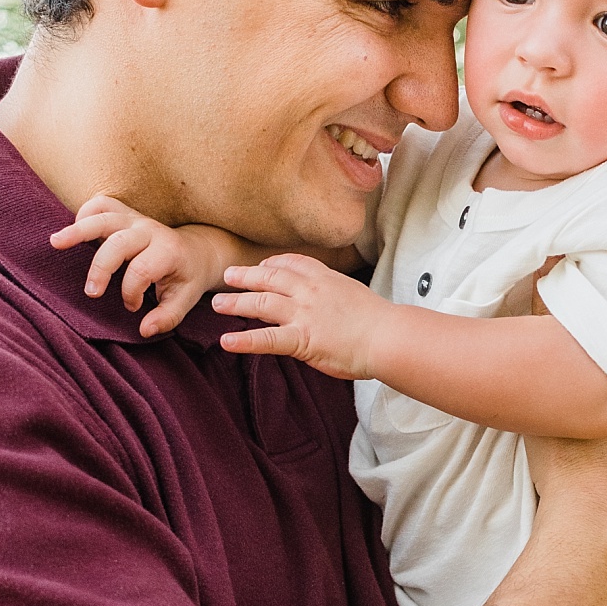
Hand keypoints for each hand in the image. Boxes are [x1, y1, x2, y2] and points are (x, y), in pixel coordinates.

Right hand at [51, 195, 229, 336]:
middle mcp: (150, 231)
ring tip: (55, 242)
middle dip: (101, 268)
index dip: (132, 293)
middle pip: (118, 243)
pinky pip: (102, 204)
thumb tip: (145, 330)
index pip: (142, 271)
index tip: (132, 307)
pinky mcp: (125, 214)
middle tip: (91, 293)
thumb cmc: (187, 278)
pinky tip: (75, 231)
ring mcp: (136, 219)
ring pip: (104, 217)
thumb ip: (167, 317)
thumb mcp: (185, 300)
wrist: (196, 251)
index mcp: (168, 251)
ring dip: (78, 230)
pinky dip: (86, 213)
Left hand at [214, 255, 390, 377]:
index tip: (263, 265)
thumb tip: (333, 305)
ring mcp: (304, 313)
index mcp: (326, 278)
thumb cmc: (382, 323)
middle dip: (246, 276)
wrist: (388, 336)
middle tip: (227, 276)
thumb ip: (338, 296)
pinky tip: (226, 342)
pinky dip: (244, 340)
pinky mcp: (302, 339)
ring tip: (217, 304)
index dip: (274, 263)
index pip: (293, 263)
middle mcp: (310, 291)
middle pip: (270, 278)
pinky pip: (266, 339)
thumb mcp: (357, 296)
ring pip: (262, 302)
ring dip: (236, 302)